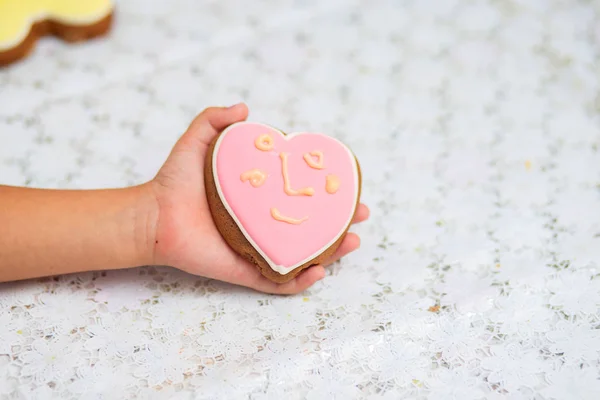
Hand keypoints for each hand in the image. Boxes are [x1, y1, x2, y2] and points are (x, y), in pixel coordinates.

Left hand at [149, 104, 368, 293]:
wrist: (153, 215)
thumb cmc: (175, 180)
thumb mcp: (197, 141)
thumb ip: (215, 119)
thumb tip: (246, 108)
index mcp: (261, 199)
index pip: (302, 196)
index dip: (328, 192)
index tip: (347, 185)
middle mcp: (265, 225)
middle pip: (312, 228)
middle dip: (341, 224)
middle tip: (359, 216)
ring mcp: (258, 250)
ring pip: (303, 256)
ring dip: (332, 253)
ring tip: (351, 242)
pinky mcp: (246, 271)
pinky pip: (279, 282)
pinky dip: (301, 281)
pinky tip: (318, 271)